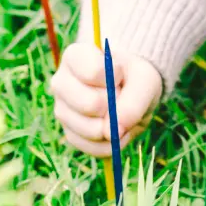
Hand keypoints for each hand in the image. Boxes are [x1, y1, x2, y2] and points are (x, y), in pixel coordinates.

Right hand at [49, 41, 163, 155]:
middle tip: (120, 96)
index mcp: (74, 57)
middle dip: (115, 106)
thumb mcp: (144, 80)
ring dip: (115, 128)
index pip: (93, 72)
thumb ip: (134, 101)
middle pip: (89, 104)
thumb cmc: (135, 76)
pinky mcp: (69, 133)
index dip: (115, 77)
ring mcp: (62, 109)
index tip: (120, 74)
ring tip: (120, 113)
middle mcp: (61, 83)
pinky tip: (116, 129)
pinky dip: (111, 144)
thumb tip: (111, 132)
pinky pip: (91, 148)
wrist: (132, 89)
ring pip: (89, 130)